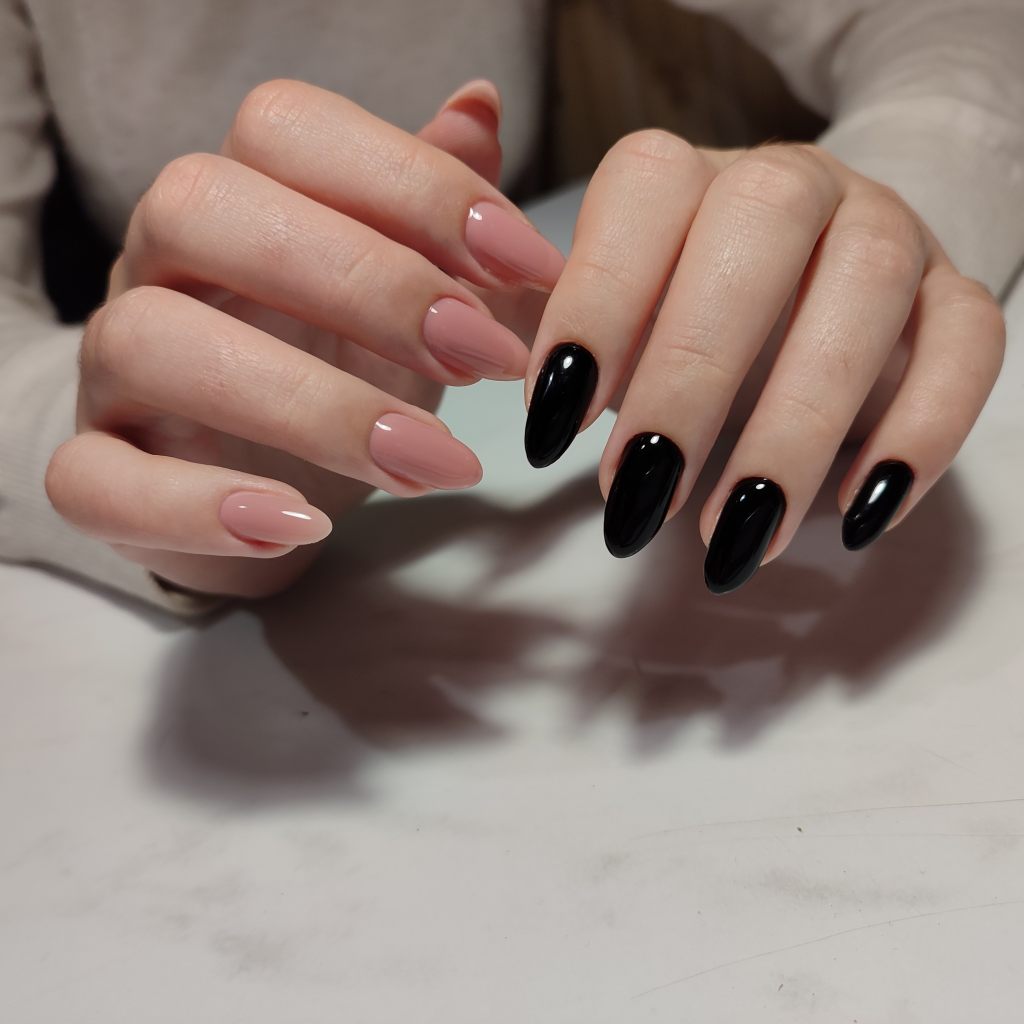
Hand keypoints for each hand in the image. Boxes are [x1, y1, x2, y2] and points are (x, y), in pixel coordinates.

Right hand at [45, 78, 563, 598]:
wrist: (263, 481)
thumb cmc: (334, 369)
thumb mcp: (401, 287)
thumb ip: (428, 205)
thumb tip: (480, 104)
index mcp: (239, 198)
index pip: (286, 130)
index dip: (414, 183)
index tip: (529, 264)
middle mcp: (160, 266)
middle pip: (203, 208)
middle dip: (364, 280)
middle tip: (484, 356)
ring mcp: (114, 372)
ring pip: (151, 343)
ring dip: (310, 406)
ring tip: (433, 462)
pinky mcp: (98, 473)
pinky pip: (96, 482)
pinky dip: (199, 507)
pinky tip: (302, 527)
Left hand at [524, 132, 1005, 592]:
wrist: (806, 279)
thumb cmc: (669, 309)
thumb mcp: (585, 310)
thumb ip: (517, 307)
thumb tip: (464, 342)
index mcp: (687, 174)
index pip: (641, 197)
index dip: (595, 305)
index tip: (551, 427)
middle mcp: (795, 183)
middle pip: (756, 237)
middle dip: (689, 379)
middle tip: (634, 499)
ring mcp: (888, 233)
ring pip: (863, 296)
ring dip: (795, 425)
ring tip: (731, 536)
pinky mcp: (958, 297)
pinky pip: (971, 346)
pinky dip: (921, 434)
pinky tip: (857, 517)